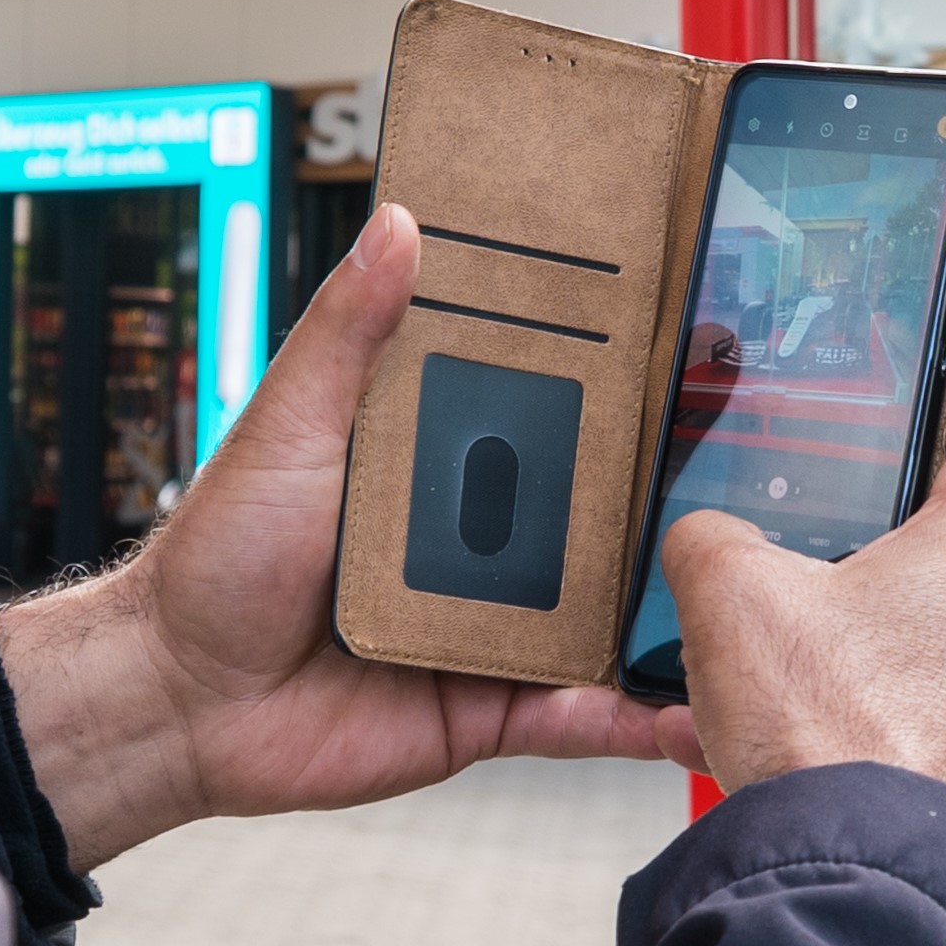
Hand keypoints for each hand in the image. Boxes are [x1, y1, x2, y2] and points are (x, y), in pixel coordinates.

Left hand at [0, 203, 698, 869]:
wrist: (177, 699)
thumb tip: (398, 224)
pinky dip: (639, 720)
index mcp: (445, 472)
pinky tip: (695, 712)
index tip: (698, 358)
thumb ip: (347, 336)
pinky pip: (583, 718)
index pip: (551, 427)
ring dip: (678, 619)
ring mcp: (498, 632)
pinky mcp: (495, 712)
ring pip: (610, 622)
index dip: (621, 401)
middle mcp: (483, 550)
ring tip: (758, 600)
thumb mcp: (287, 425)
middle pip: (602, 527)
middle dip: (678, 510)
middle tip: (769, 477)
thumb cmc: (215, 557)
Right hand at [657, 445, 945, 814]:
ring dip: (813, 658)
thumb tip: (702, 544)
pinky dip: (816, 727)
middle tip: (779, 566)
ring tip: (730, 675)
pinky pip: (879, 728)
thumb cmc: (829, 726)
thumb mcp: (729, 591)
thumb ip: (710, 539)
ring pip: (891, 656)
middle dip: (840, 568)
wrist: (855, 868)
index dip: (930, 435)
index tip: (890, 442)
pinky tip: (727, 743)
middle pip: (924, 564)